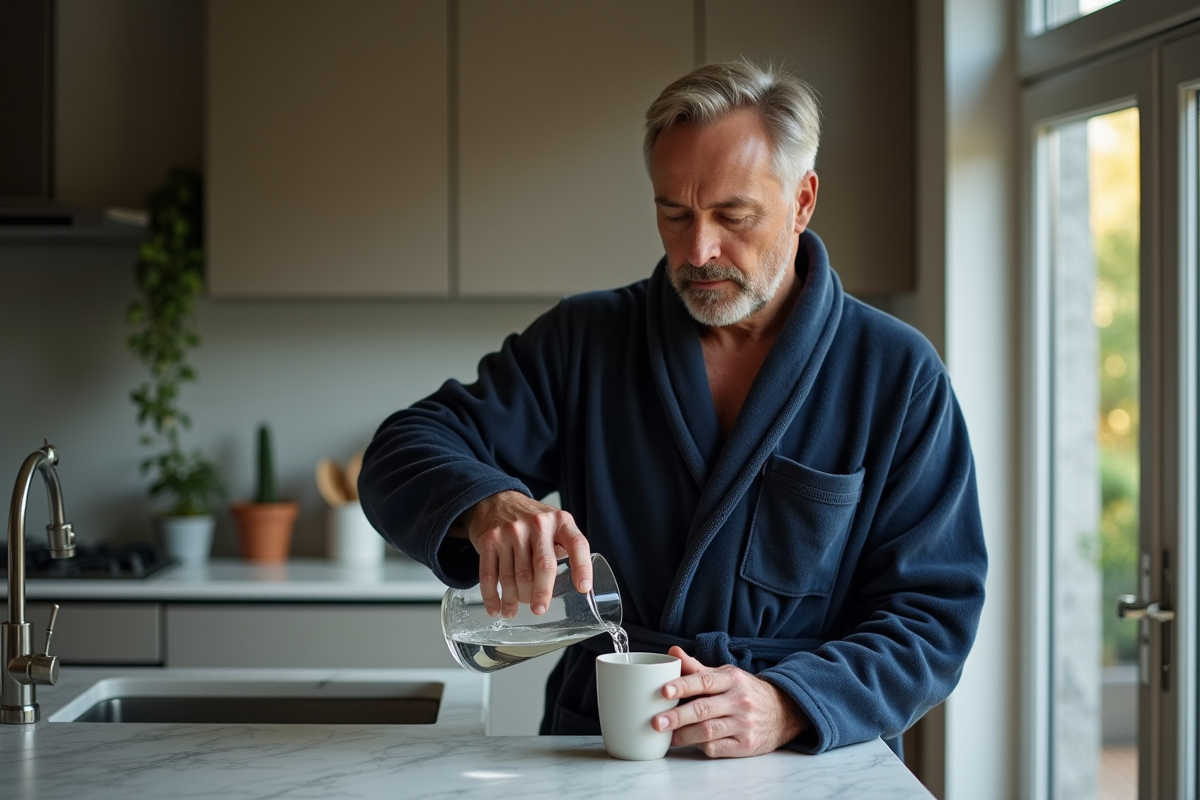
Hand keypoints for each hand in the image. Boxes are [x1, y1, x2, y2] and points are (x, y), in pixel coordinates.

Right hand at [460, 491, 590, 618]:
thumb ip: (562, 547)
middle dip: (541, 593)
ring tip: (513, 610)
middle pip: (543, 566)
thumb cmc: (529, 519)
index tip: (583, 588)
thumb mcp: (553, 523)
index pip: (577, 544)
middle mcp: (537, 524)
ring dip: (514, 600)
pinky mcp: (489, 540)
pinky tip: (497, 608)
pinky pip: (490, 575)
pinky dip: (493, 597)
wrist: (494, 499)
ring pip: (515, 576)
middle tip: (539, 609)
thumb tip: (571, 584)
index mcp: (559, 521)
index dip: (582, 567)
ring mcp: (511, 531)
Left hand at [652, 646, 806, 757]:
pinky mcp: (746, 745)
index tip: (664, 691)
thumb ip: (697, 668)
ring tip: (667, 737)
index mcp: (732, 679)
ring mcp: (744, 724)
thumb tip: (671, 652)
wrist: (784, 712)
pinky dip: (701, 746)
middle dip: (677, 716)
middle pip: (703, 709)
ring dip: (684, 736)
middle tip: (656, 722)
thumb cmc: (745, 691)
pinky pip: (717, 747)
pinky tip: (689, 744)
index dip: (683, 685)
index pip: (704, 681)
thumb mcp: (726, 675)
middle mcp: (739, 701)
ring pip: (708, 731)